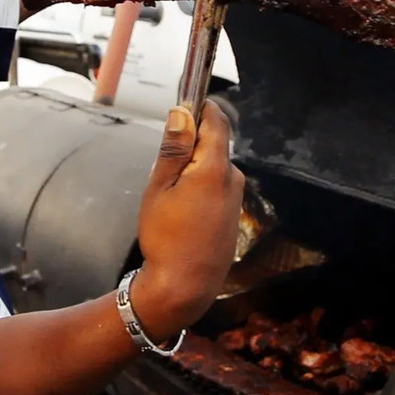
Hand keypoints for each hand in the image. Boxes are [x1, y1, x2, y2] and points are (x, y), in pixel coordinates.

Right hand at [131, 101, 244, 339]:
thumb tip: (182, 112)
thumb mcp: (159, 188)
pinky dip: (199, 188)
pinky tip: (181, 213)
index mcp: (214, 169)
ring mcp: (236, 198)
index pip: (216, 120)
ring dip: (192, 170)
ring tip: (168, 199)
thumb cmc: (165, 238)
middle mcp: (233, 179)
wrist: (184, 287)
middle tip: (162, 170)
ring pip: (213, 167)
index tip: (180, 108)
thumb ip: (173, 148)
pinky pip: (217, 187)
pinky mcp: (233, 214)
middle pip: (214, 144)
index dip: (199, 107)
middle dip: (190, 145)